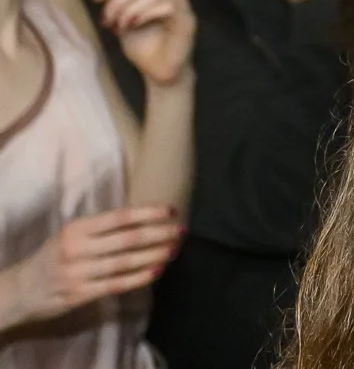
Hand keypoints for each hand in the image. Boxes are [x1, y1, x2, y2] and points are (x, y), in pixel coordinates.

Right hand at [1, 208, 183, 323]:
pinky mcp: (80, 294)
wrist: (21, 290)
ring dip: (154, 256)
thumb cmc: (53, 256)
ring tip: (173, 250)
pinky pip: (116, 284)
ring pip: (125, 262)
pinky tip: (156, 271)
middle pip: (127, 239)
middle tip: (181, 231)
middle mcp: (77, 249)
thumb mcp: (70, 234)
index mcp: (77, 229)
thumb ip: (100, 227)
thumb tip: (143, 218)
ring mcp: (78, 273)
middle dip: (158, 234)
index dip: (148, 213)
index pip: (120, 217)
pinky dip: (139, 278)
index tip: (172, 210)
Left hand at [92, 0, 194, 86]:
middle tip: (106, 21)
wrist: (158, 72)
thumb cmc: (143, 45)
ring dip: (128, 9)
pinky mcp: (186, 18)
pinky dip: (144, 14)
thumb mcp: (123, 17)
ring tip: (119, 28)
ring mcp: (182, 3)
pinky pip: (166, 5)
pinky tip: (133, 26)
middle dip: (117, 0)